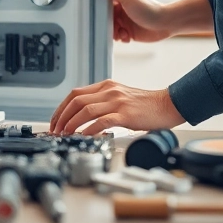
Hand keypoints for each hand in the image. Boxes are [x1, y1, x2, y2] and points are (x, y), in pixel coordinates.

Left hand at [48, 79, 185, 134]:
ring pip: (85, 110)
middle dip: (61, 117)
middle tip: (56, 131)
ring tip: (65, 135)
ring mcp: (116, 101)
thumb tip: (84, 119)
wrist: (167, 104)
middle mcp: (109, 91)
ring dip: (71, 124)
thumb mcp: (120, 97)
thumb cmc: (145, 105)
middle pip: (76, 101)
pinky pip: (101, 121)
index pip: (75, 94)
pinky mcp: (125, 114)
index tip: (55, 122)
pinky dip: (89, 129)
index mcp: (106, 86)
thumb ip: (104, 102)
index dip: (61, 108)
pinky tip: (83, 137)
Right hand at [93, 0, 170, 42]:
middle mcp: (121, 6)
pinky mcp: (129, 30)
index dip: (97, 5)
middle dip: (106, 23)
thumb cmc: (149, 8)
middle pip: (105, 15)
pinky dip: (121, 37)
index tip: (92, 12)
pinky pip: (118, 35)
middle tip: (111, 27)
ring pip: (110, 27)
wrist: (165, 24)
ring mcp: (125, 19)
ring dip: (114, 32)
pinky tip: (128, 37)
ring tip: (121, 33)